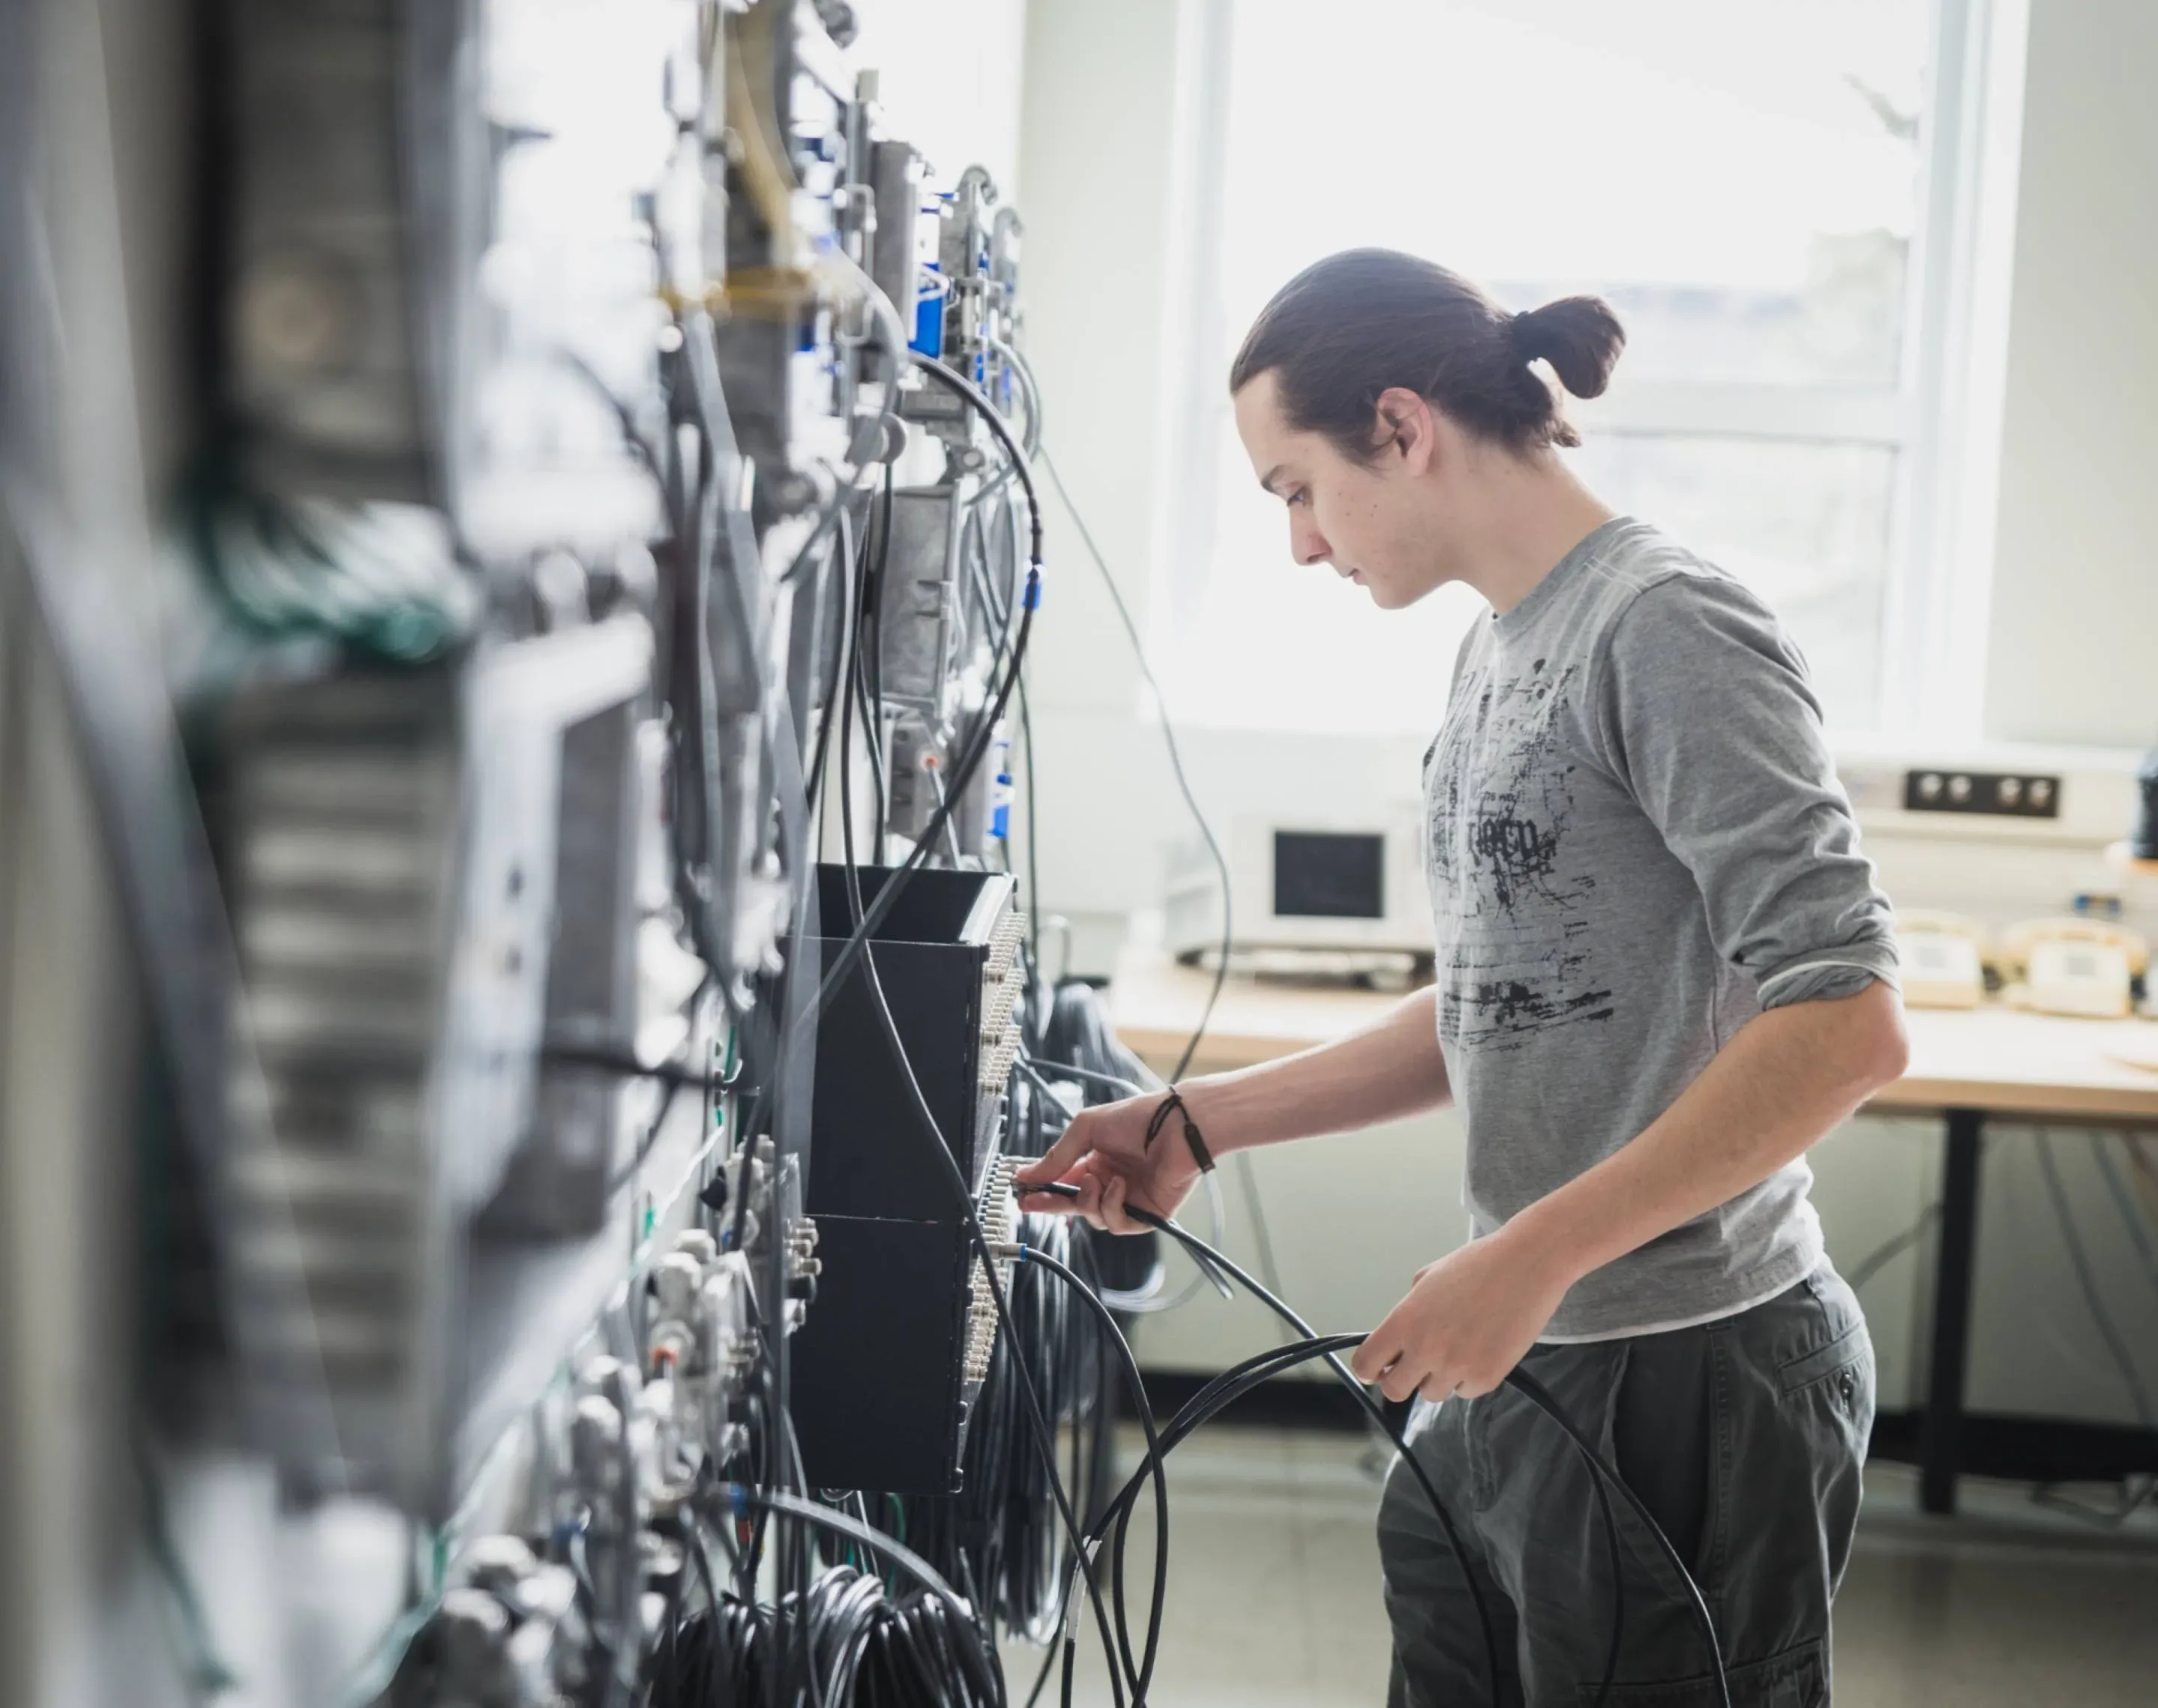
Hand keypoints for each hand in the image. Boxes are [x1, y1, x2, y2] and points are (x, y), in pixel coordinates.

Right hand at [1013, 1089, 1209, 1234]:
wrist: (1176, 1125)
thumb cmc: (1138, 1118)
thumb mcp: (1086, 1129)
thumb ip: (1058, 1156)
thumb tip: (1028, 1175)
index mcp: (1097, 1160)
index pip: (1063, 1182)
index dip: (1042, 1189)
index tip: (1022, 1192)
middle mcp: (1111, 1181)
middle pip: (1073, 1204)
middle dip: (1051, 1204)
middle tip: (1032, 1203)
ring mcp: (1129, 1199)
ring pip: (1093, 1217)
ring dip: (1087, 1201)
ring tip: (1096, 1179)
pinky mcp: (1147, 1214)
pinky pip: (1117, 1224)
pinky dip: (1112, 1206)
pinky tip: (1119, 1186)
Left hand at [1349, 1223, 1579, 1401]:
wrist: (1527, 1265)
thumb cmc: (1478, 1266)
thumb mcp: (1427, 1279)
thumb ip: (1407, 1313)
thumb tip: (1397, 1342)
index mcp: (1405, 1321)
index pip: (1366, 1364)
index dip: (1370, 1369)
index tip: (1377, 1369)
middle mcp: (1426, 1348)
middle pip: (1394, 1391)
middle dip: (1402, 1379)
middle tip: (1415, 1366)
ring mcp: (1457, 1366)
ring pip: (1432, 1393)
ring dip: (1438, 1377)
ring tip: (1458, 1347)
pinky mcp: (1487, 1378)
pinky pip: (1465, 1391)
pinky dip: (1470, 1377)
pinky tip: (1482, 1348)